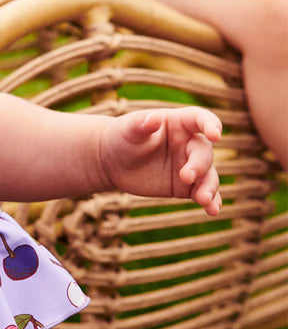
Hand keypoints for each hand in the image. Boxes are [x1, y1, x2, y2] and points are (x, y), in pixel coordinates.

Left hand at [98, 107, 222, 215]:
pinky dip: (211, 202)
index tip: (215, 135)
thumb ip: (142, 124)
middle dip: (199, 166)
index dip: (210, 124)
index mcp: (179, 123)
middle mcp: (190, 143)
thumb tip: (154, 118)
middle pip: (204, 153)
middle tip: (185, 177)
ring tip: (203, 201)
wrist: (113, 161)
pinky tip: (212, 210)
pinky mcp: (187, 186)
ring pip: (208, 176)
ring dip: (209, 188)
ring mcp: (190, 165)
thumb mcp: (129, 130)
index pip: (200, 118)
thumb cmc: (123, 137)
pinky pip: (204, 193)